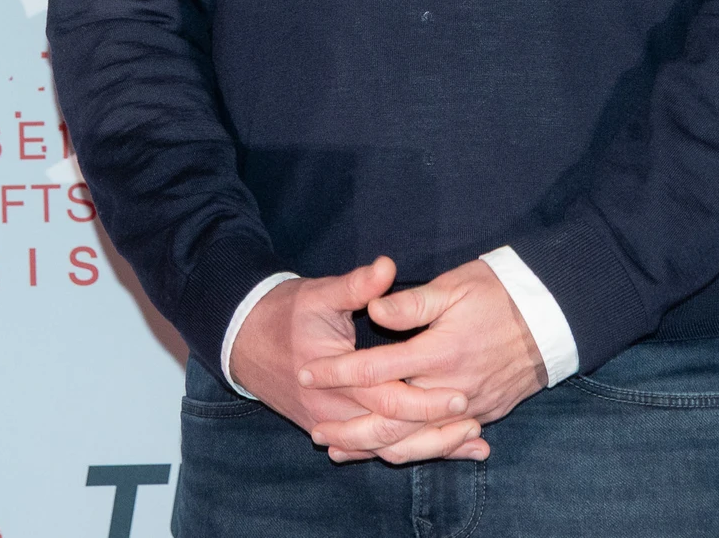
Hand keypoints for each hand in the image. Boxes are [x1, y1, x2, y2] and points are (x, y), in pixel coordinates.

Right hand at [229, 259, 482, 463]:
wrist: (242, 339)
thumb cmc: (284, 313)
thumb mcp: (318, 293)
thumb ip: (355, 286)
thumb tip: (386, 268)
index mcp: (333, 376)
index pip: (388, 399)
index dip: (426, 401)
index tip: (461, 393)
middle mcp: (331, 410)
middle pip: (392, 433)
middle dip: (436, 433)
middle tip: (476, 420)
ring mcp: (328, 424)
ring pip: (384, 449)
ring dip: (428, 449)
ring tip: (470, 444)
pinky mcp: (329, 428)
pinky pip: (371, 449)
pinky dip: (405, 451)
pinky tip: (437, 450)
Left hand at [297, 258, 544, 461]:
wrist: (553, 316)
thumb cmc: (498, 293)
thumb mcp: (453, 286)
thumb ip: (411, 304)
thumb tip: (373, 311)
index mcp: (438, 351)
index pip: (376, 368)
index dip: (338, 372)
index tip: (307, 372)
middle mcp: (452, 386)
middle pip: (391, 420)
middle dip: (349, 429)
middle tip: (315, 432)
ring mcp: (471, 406)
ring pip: (415, 440)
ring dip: (375, 449)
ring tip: (341, 450)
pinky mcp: (485, 413)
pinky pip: (443, 442)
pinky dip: (414, 451)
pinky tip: (391, 453)